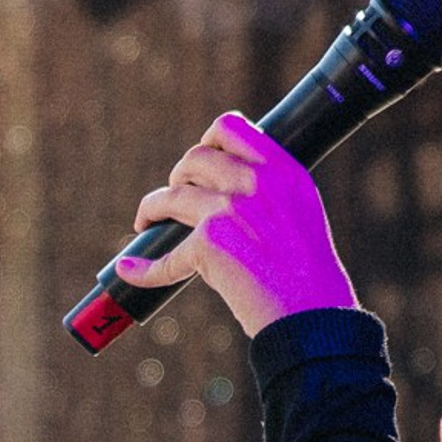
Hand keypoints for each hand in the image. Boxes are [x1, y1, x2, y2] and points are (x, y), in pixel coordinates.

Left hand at [122, 113, 356, 336]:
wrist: (311, 312)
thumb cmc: (308, 272)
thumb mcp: (300, 212)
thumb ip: (269, 192)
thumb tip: (226, 188)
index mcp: (282, 170)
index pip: (230, 129)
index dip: (206, 142)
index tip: (199, 166)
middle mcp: (256, 182)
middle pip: (194, 159)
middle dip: (179, 178)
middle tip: (176, 201)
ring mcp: (230, 210)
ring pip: (170, 196)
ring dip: (152, 208)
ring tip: (147, 223)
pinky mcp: (209, 243)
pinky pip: (164, 256)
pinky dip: (143, 268)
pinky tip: (129, 269)